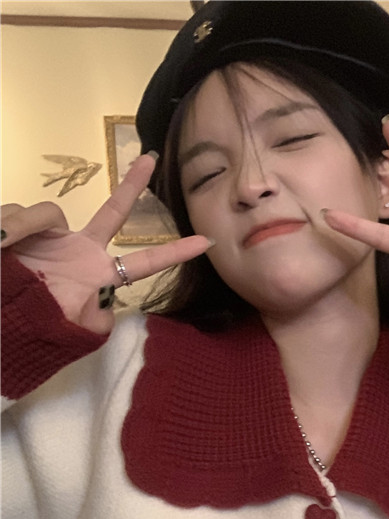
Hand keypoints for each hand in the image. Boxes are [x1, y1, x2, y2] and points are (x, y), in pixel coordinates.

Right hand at [1, 153, 210, 334]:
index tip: (206, 243)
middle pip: (113, 212)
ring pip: (47, 213)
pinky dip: (7, 228)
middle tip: (151, 158)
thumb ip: (100, 319)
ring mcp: (51, 237)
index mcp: (99, 273)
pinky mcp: (16, 228)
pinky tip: (0, 246)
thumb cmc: (34, 326)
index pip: (146, 262)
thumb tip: (110, 308)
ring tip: (7, 252)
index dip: (175, 252)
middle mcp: (80, 249)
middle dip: (132, 184)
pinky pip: (17, 215)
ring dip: (27, 230)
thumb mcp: (75, 330)